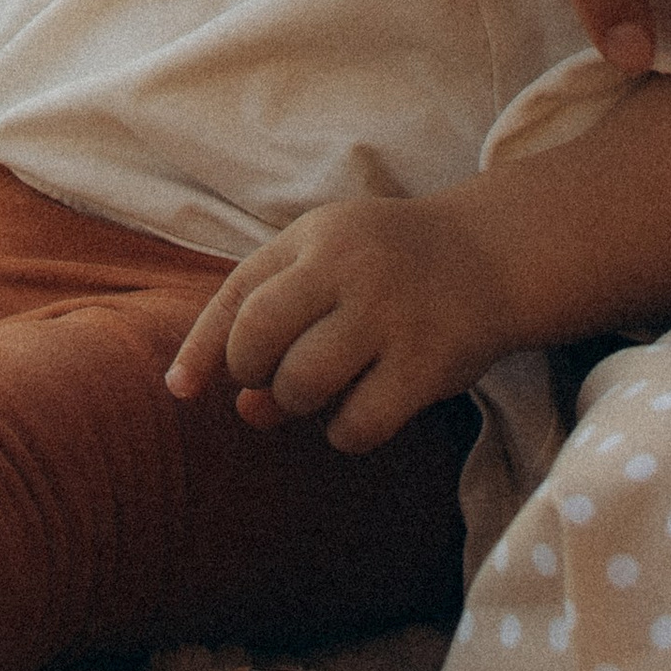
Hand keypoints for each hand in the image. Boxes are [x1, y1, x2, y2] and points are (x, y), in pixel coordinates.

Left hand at [168, 194, 507, 450]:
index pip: (237, 293)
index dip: (202, 347)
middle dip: (252, 372)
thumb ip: (278, 322)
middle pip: (257, 335)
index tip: (180, 389)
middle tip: (277, 378)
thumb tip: (246, 413)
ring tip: (317, 393)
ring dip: (296, 403)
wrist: (489, 256)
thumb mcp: (327, 266)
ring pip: (302, 383)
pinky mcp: (427, 364)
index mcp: (314, 238)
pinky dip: (344, 433)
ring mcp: (389, 315)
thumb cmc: (388, 267)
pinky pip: (358, 423)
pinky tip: (356, 416)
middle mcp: (348, 269)